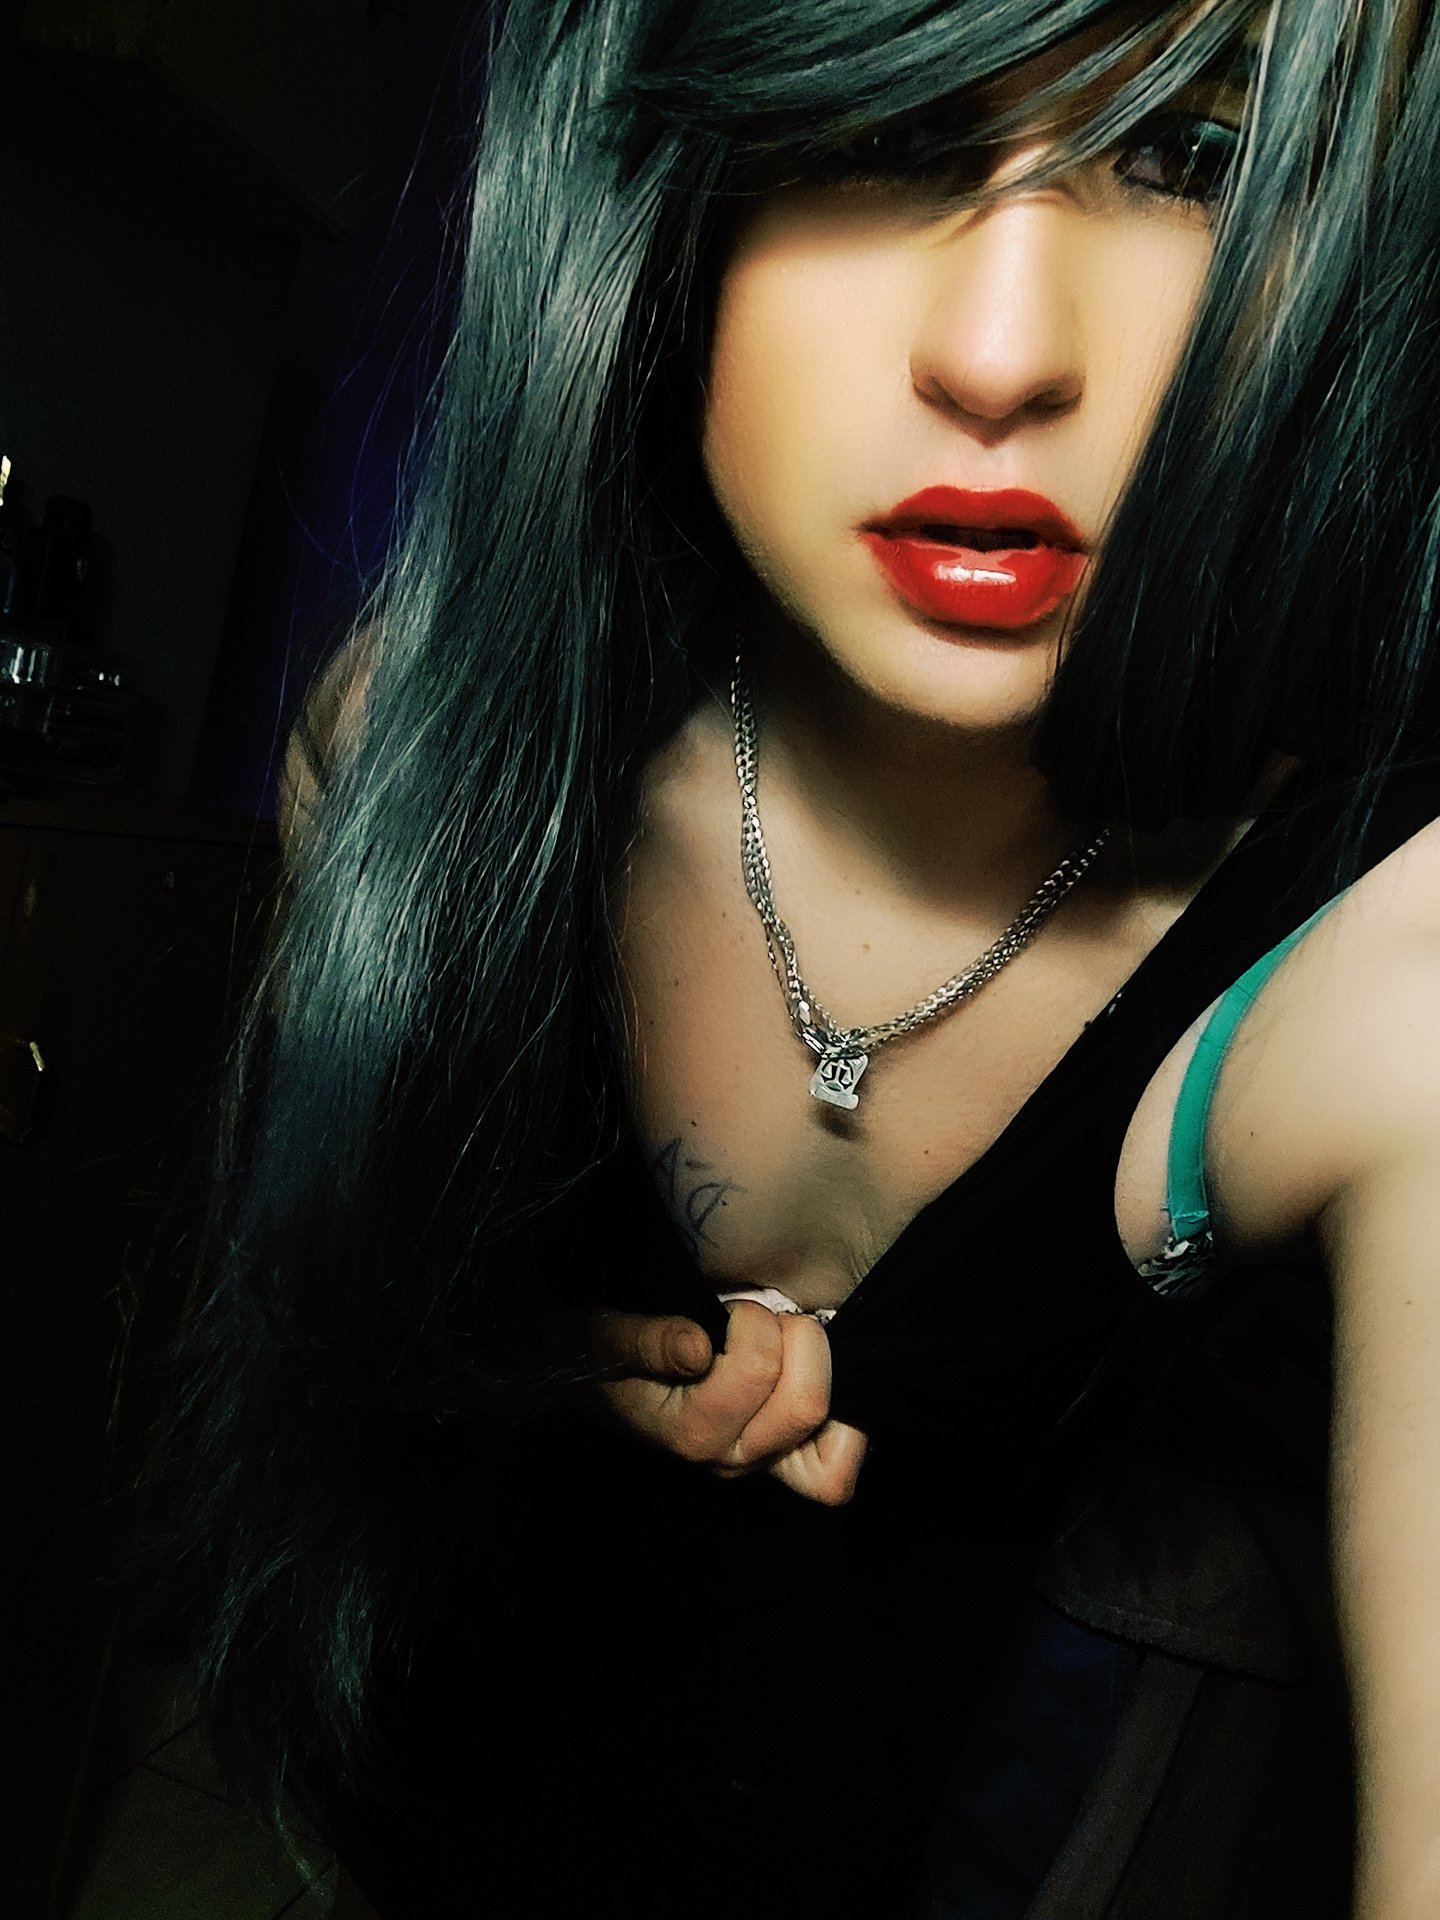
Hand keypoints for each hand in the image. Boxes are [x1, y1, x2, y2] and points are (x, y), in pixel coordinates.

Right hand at [586, 1303, 867, 1505]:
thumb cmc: (597, 1353)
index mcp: (690, 1432)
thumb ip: (642, 1341)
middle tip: (752, 1322)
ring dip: (813, 1365)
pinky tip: (807, 1378)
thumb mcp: (599, 1335)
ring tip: (776, 1343)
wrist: (591, 1377)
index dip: (751, 1326)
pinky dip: (842, 1422)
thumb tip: (696, 1350)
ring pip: (829, 1425)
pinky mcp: (785, 1458)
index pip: (757, 1373)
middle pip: (805, 1404)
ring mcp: (761, 1461)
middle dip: (789, 1341)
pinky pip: (836, 1464)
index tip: (718, 1313)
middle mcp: (730, 1457)